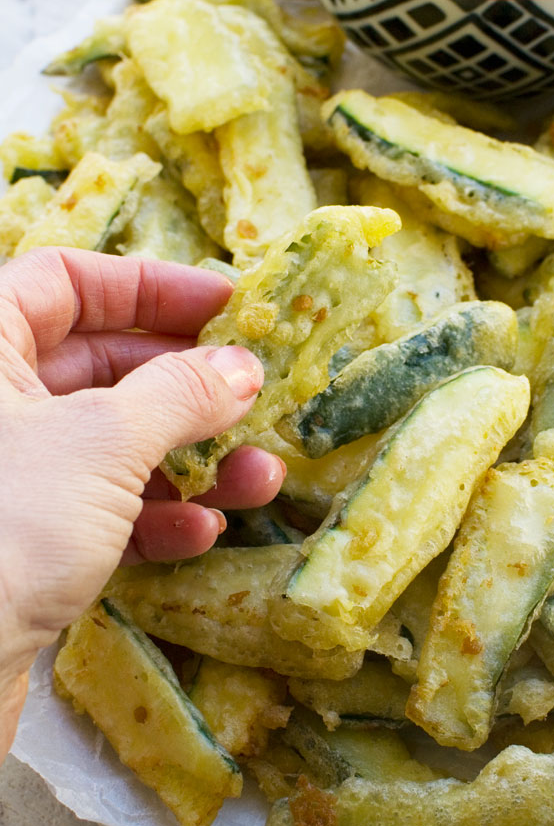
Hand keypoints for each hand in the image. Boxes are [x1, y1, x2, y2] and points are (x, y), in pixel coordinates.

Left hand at [0, 247, 286, 758]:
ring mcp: (11, 477)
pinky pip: (102, 510)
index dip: (149, 286)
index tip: (226, 304)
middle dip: (186, 386)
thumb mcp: (102, 444)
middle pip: (100, 364)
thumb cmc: (5, 526)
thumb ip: (179, 394)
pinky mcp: (25, 543)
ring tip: (257, 478)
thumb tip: (242, 368)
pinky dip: (155, 517)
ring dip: (191, 460)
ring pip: (112, 445)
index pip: (65, 282)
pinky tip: (200, 533)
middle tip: (252, 396)